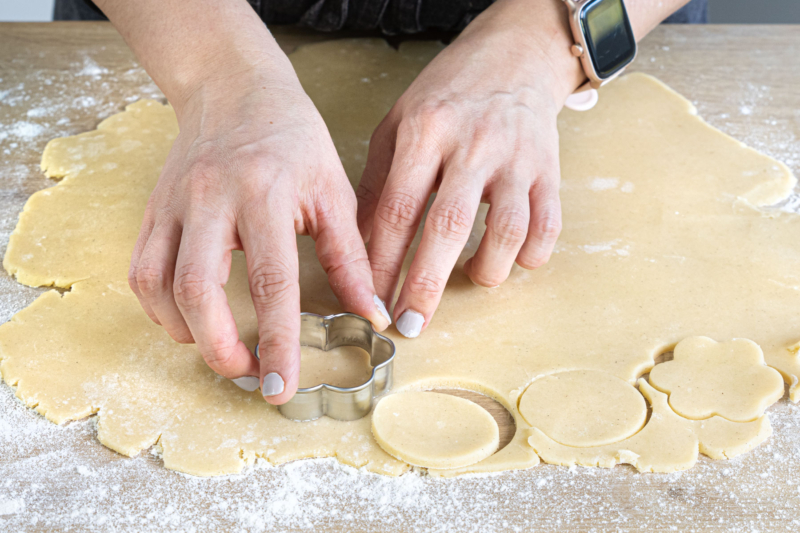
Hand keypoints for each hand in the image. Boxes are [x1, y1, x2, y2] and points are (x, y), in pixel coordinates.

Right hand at [128, 71, 390, 403]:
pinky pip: (140, 271)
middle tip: (248, 374)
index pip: (271, 282)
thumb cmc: (293, 138)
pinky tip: (190, 320)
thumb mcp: (334, 191)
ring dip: (187, 332)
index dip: (277, 342)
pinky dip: (160, 308)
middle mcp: (211, 199)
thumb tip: (370, 316)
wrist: (234, 88)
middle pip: (198, 290)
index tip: (282, 387)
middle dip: (219, 349)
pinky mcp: (153, 209)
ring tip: (222, 348)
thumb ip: (350, 257)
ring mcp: (173, 204)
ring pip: (158, 285)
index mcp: (266, 193)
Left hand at [356, 0, 583, 337]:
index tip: (372, 301)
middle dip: (426, 285)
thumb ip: (378, 183)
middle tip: (412, 324)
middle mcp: (470, 145)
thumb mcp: (398, 125)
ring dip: (486, 270)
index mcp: (424, 132)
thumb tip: (359, 246)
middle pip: (447, 226)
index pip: (397, 210)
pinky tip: (512, 259)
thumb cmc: (448, 95)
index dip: (382, 264)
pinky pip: (547, 225)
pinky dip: (530, 254)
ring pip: (505, 230)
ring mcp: (515, 157)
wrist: (513, 56)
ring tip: (470, 278)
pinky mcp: (549, 168)